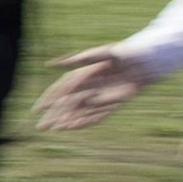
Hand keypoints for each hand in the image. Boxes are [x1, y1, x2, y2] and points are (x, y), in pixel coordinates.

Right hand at [32, 46, 148, 133]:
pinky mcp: (113, 104)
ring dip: (67, 120)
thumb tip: (53, 63)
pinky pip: (97, 116)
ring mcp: (101, 97)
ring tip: (56, 129)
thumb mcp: (103, 52)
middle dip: (54, 115)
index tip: (37, 109)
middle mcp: (90, 87)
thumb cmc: (124, 52)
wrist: (145, 61)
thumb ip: (80, 58)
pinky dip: (85, 122)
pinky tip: (74, 128)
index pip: (61, 89)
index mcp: (84, 73)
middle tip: (41, 126)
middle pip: (67, 103)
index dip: (48, 99)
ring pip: (80, 112)